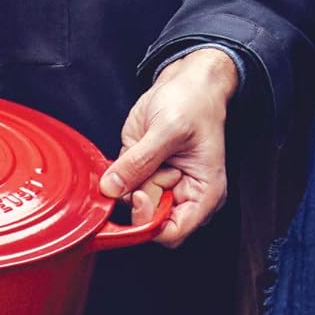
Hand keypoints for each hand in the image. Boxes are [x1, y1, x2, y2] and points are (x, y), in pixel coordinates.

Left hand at [100, 49, 239, 249]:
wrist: (189, 81)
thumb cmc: (194, 102)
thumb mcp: (167, 129)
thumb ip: (139, 161)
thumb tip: (112, 188)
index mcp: (202, 194)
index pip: (172, 233)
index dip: (150, 221)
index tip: (139, 195)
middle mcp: (181, 194)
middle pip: (148, 221)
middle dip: (137, 196)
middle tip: (143, 164)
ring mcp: (159, 183)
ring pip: (130, 204)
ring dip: (126, 181)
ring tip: (142, 150)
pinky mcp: (141, 170)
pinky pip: (121, 184)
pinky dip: (118, 171)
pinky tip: (132, 149)